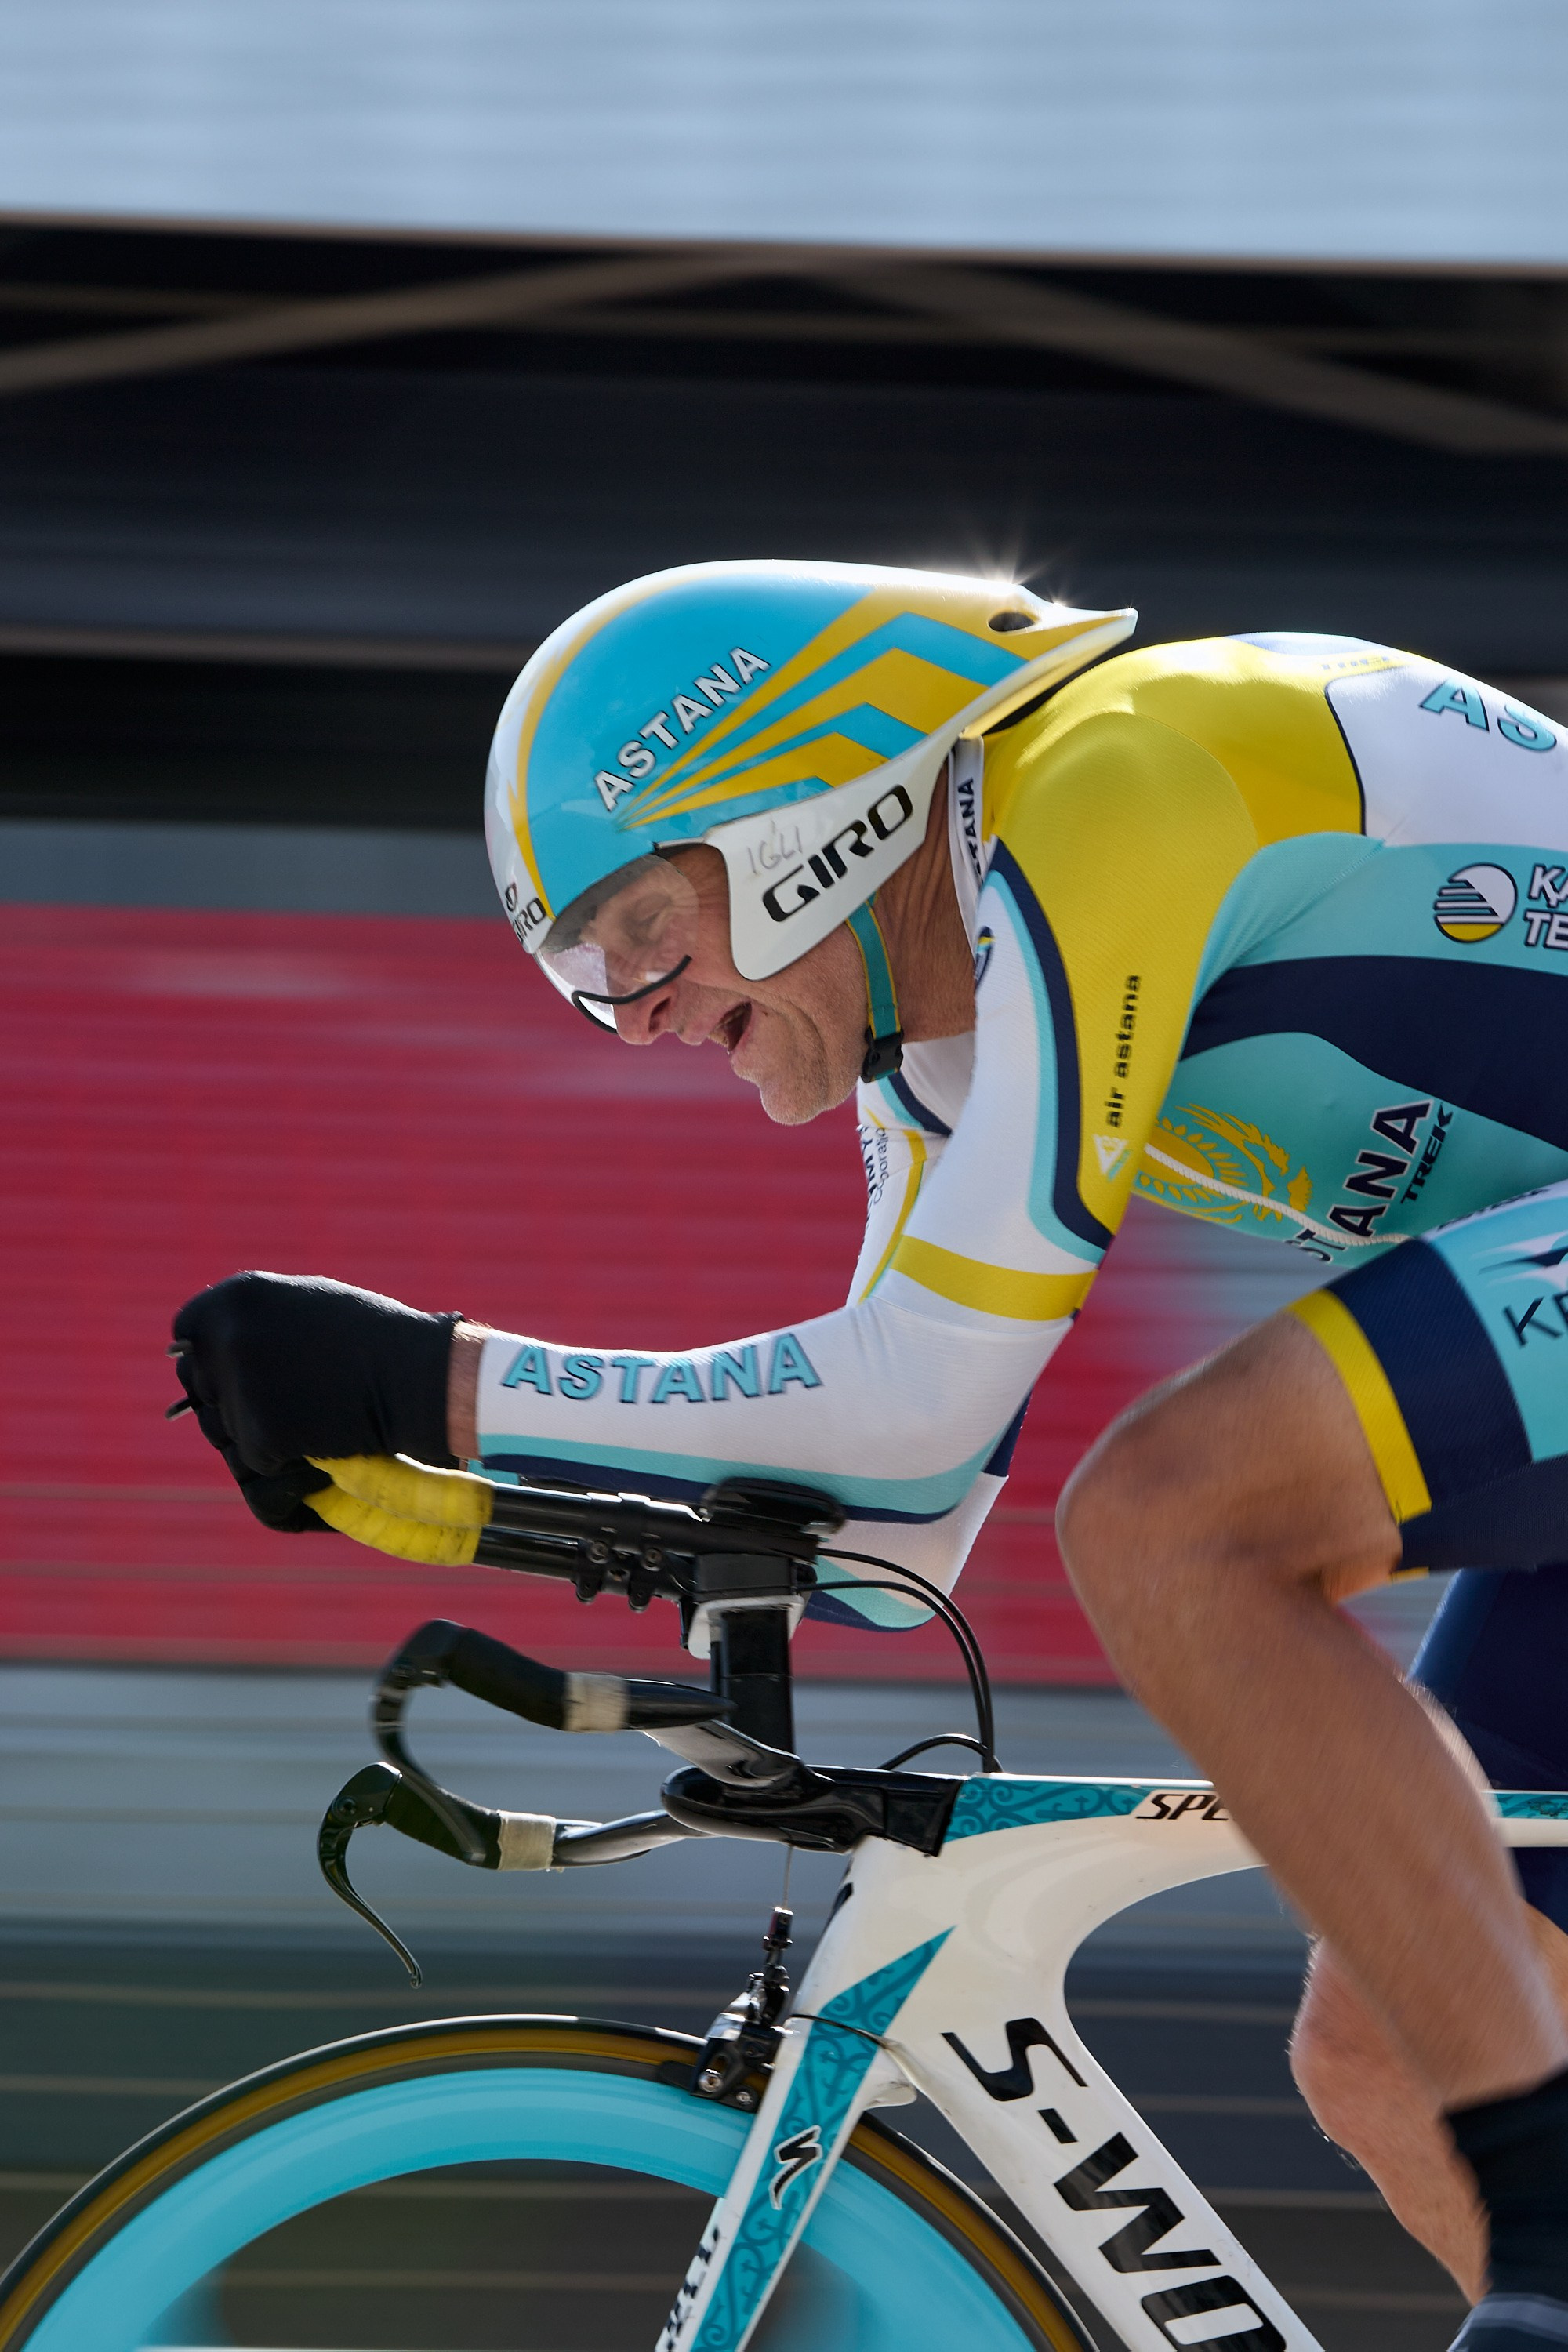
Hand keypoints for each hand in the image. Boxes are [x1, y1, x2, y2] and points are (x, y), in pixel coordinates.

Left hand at [171, 1272, 459, 1529]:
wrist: (422, 1379)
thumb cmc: (380, 1341)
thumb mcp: (308, 1306)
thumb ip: (258, 1320)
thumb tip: (209, 1345)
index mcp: (237, 1297)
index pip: (187, 1331)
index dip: (211, 1359)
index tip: (237, 1376)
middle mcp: (227, 1337)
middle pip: (202, 1391)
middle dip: (236, 1407)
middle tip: (294, 1408)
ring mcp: (240, 1388)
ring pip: (228, 1434)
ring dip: (264, 1440)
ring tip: (319, 1423)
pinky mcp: (259, 1437)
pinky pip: (258, 1468)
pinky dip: (289, 1470)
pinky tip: (327, 1448)